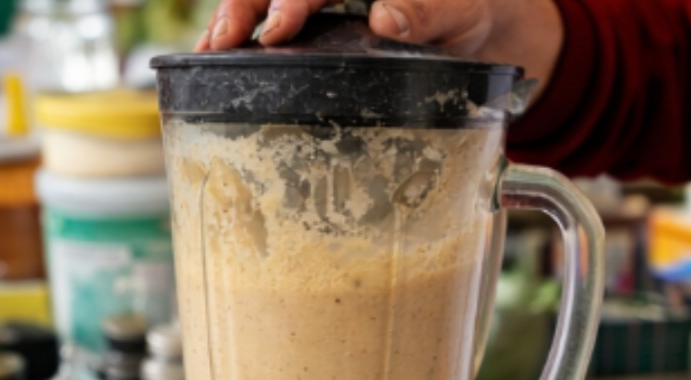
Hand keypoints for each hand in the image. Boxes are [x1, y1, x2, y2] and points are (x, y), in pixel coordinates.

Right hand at [194, 0, 564, 96]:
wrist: (482, 32)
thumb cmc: (473, 11)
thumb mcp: (461, 7)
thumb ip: (429, 9)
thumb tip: (386, 19)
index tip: (278, 28)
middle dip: (244, 6)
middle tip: (223, 40)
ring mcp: (322, 2)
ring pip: (264, 0)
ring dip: (233, 22)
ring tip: (208, 52)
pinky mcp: (317, 30)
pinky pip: (273, 28)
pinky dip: (246, 43)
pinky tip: (220, 62)